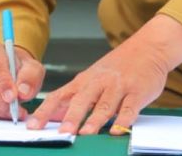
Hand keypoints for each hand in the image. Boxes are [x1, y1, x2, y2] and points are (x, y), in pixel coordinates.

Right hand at [0, 42, 44, 119]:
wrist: (13, 72)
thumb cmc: (22, 69)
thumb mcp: (33, 69)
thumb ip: (30, 78)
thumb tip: (23, 92)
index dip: (4, 83)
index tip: (13, 97)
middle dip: (1, 101)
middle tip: (16, 111)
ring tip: (14, 113)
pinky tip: (4, 114)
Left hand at [28, 15, 181, 135]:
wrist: (148, 48)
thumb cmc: (118, 67)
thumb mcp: (93, 77)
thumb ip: (76, 96)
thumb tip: (54, 115)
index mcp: (84, 81)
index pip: (59, 96)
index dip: (45, 111)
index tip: (33, 125)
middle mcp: (99, 82)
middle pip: (81, 100)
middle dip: (70, 117)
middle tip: (61, 132)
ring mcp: (118, 87)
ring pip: (104, 106)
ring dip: (94, 120)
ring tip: (85, 133)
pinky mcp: (137, 93)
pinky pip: (129, 109)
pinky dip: (123, 121)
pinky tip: (118, 130)